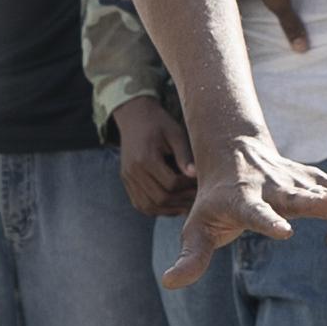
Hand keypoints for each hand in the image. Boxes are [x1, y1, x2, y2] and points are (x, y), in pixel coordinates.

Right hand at [113, 97, 198, 219]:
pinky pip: (140, 204)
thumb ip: (184, 155)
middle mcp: (133, 171)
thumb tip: (196, 176)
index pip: (171, 184)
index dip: (188, 187)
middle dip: (181, 201)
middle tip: (196, 198)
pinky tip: (171, 205)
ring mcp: (128, 178)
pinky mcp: (126, 181)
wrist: (134, 116)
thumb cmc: (159, 123)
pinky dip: (156, 209)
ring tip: (186, 204)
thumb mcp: (175, 133)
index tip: (199, 183)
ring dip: (169, 209)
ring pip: (148, 206)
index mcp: (146, 158)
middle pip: (160, 198)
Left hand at [160, 135, 326, 288]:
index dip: (268, 222)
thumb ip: (190, 256)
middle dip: (322, 202)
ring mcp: (295, 182)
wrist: (233, 153)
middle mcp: (272, 188)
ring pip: (326, 190)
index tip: (283, 233)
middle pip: (299, 197)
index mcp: (243, 201)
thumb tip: (170, 282)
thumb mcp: (197, 227)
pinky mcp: (312, 180)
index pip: (255, 214)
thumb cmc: (214, 199)